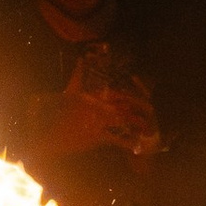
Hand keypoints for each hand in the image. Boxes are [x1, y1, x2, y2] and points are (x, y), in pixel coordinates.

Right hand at [35, 78, 156, 160]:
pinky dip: (127, 143)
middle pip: (123, 107)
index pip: (116, 93)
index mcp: (93, 96)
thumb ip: (77, 76)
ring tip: (149, 127)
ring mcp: (98, 122)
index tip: (143, 97)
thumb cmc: (61, 113)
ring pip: (122, 122)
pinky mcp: (97, 137)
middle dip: (137, 110)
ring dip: (136, 124)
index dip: (130, 95)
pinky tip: (137, 146)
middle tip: (151, 111)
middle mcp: (98, 107)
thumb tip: (80, 59)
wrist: (53, 136)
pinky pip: (116, 139)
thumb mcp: (69, 92)